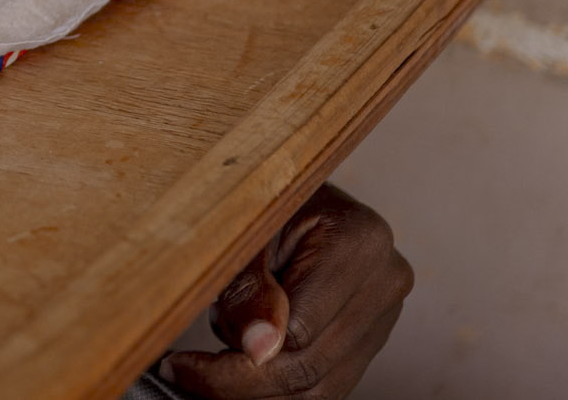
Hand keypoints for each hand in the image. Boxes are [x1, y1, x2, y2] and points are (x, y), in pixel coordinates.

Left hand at [159, 183, 412, 397]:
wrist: (289, 188)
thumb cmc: (260, 193)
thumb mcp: (244, 225)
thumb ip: (249, 284)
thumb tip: (258, 348)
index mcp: (360, 241)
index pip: (300, 331)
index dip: (238, 360)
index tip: (184, 364)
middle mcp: (384, 281)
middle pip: (309, 366)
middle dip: (239, 384)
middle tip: (183, 374)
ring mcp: (382, 313)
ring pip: (318, 388)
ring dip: (256, 391)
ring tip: (202, 372)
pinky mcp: (369, 337)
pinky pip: (324, 383)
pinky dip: (275, 389)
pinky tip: (233, 374)